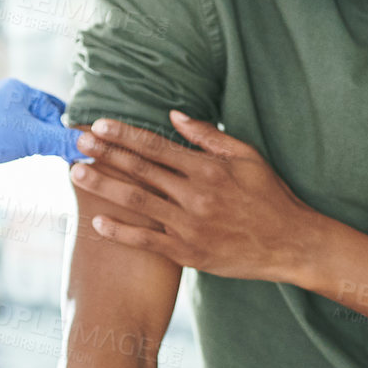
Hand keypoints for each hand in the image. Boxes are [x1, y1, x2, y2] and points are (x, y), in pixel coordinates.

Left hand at [0, 78, 84, 182]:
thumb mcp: (33, 138)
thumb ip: (61, 142)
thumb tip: (86, 147)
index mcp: (19, 88)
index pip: (52, 105)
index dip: (62, 124)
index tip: (68, 141)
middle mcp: (5, 93)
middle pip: (37, 114)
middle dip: (47, 131)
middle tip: (55, 150)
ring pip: (22, 122)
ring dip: (32, 137)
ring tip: (35, 151)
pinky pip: (6, 129)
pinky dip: (16, 139)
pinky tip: (15, 151)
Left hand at [70, 111, 328, 283]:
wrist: (292, 245)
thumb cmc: (270, 197)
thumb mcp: (247, 156)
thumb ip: (208, 135)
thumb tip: (173, 114)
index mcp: (208, 168)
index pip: (157, 146)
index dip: (125, 134)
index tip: (98, 124)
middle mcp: (196, 195)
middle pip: (140, 170)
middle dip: (105, 154)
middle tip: (76, 142)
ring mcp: (190, 226)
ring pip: (137, 202)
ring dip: (103, 186)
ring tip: (76, 172)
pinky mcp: (189, 253)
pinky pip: (146, 241)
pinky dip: (120, 231)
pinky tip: (96, 221)